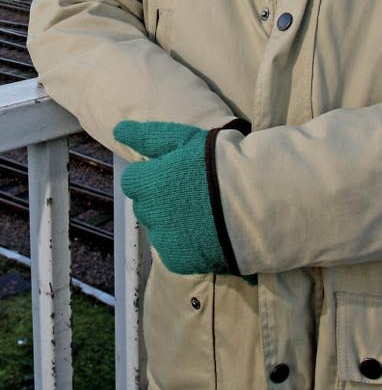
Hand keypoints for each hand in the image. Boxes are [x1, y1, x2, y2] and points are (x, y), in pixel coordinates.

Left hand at [114, 120, 227, 275]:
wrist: (256, 200)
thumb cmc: (221, 162)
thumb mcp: (186, 139)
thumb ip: (148, 137)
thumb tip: (117, 129)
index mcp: (149, 182)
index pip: (133, 180)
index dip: (153, 174)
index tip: (176, 173)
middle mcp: (150, 213)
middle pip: (145, 205)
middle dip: (161, 199)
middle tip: (193, 191)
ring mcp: (163, 240)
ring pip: (158, 229)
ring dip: (172, 222)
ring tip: (203, 212)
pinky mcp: (178, 261)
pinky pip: (173, 251)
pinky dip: (185, 243)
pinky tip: (206, 231)